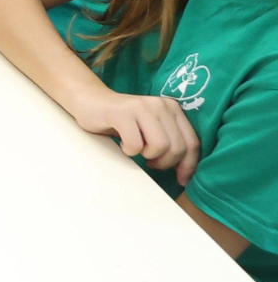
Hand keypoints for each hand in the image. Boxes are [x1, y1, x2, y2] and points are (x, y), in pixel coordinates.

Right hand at [72, 89, 201, 185]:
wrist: (89, 101)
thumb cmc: (123, 122)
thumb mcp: (153, 130)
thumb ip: (171, 141)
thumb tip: (186, 173)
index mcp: (172, 108)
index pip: (192, 143)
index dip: (189, 165)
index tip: (180, 179)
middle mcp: (161, 104)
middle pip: (177, 147)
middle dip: (164, 162)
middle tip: (149, 161)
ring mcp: (141, 106)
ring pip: (160, 146)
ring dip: (147, 155)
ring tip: (137, 150)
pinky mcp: (122, 112)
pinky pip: (135, 144)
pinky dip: (129, 150)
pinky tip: (123, 143)